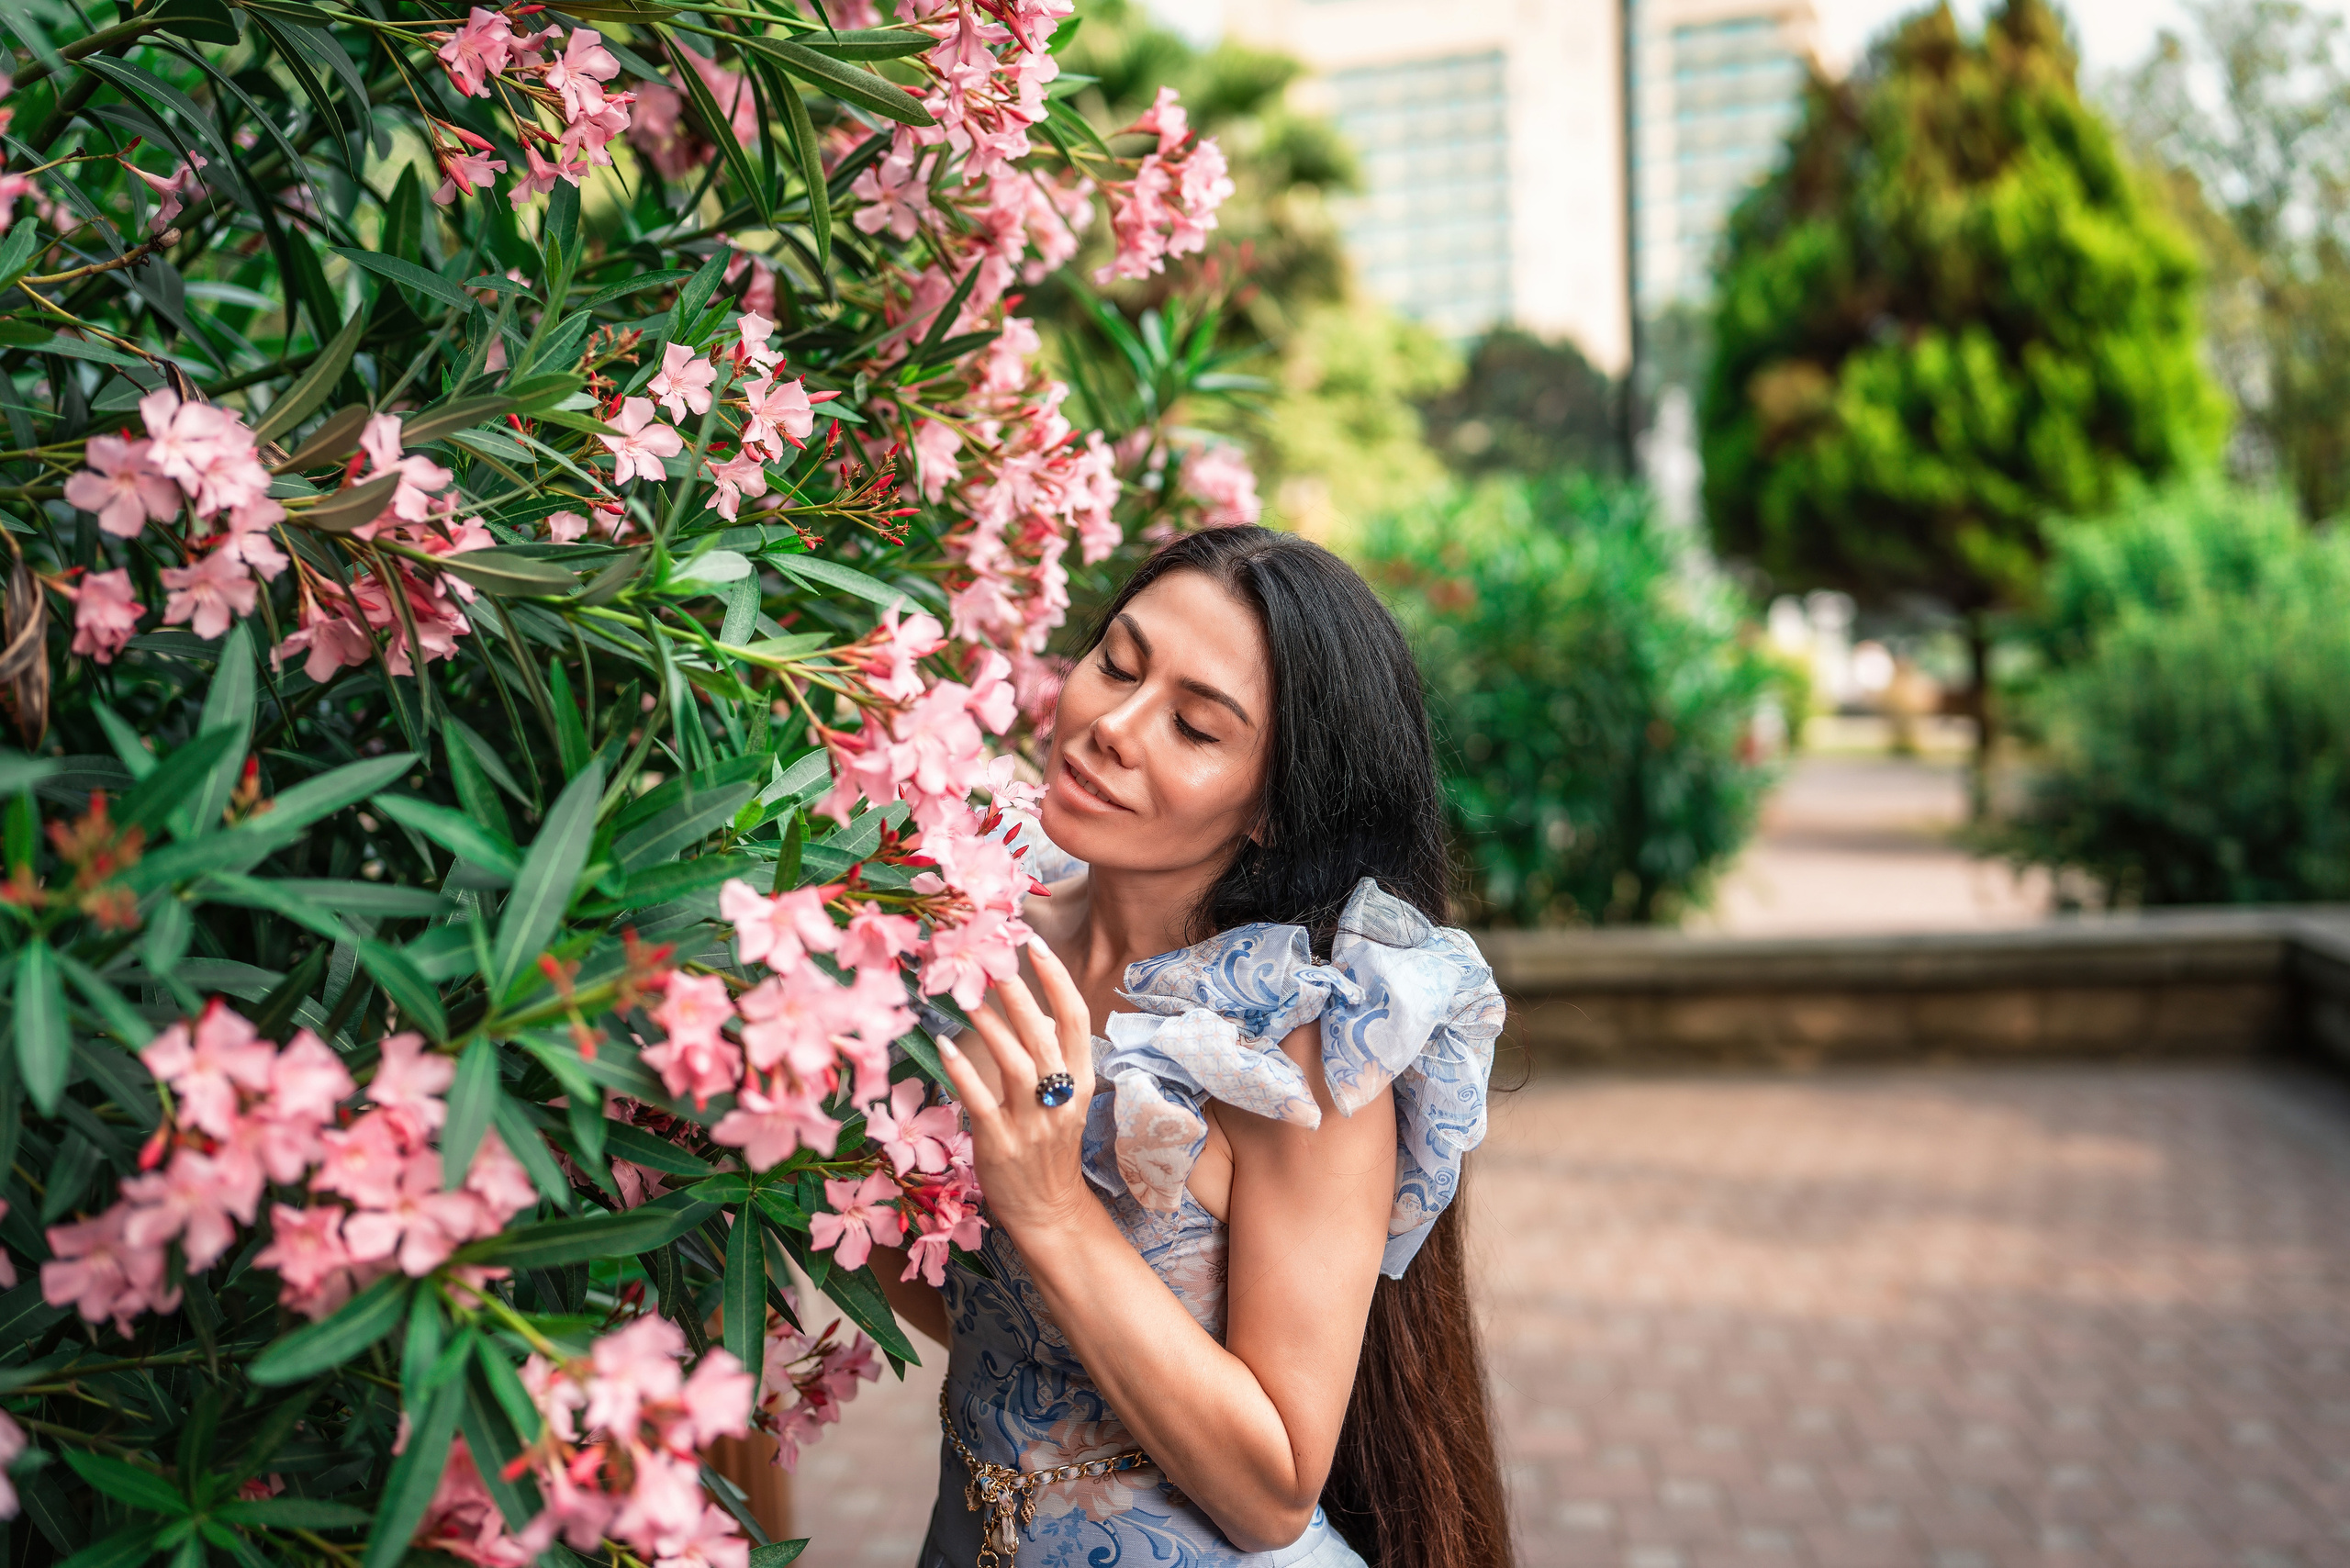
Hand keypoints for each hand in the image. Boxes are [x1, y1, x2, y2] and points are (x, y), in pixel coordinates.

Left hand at [937, 938, 1097, 1238]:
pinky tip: (943, 1046)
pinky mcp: (1000, 1144)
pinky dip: (962, 1071)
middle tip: (995, 960)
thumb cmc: (1051, 1151)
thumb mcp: (1065, 1102)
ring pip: (1015, 1063)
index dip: (1057, 980)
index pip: (1077, 1020)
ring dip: (990, 1025)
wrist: (1049, 1213)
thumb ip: (1055, 1059)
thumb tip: (1038, 1015)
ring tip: (965, 995)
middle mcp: (1061, 1100)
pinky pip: (979, 1100)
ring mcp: (1032, 1124)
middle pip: (1045, 1036)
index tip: (1036, 945)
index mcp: (1081, 1083)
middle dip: (1020, 994)